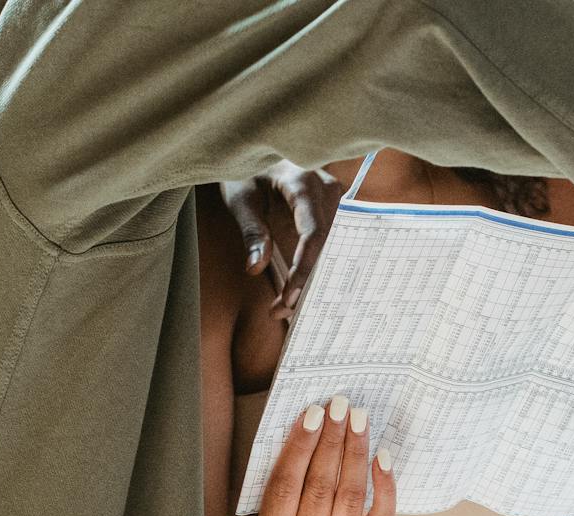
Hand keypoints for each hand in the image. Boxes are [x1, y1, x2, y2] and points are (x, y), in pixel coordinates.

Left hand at [218, 161, 343, 317]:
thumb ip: (251, 231)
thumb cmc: (244, 167)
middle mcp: (326, 188)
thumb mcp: (240, 197)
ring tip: (287, 306)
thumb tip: (256, 268)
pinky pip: (329, 241)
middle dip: (307, 280)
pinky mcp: (331, 207)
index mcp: (303, 181)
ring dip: (312, 277)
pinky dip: (315, 266)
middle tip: (283, 311)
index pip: (313, 232)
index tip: (290, 297)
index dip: (305, 268)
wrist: (254, 147)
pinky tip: (299, 289)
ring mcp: (333, 197)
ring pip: (332, 246)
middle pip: (327, 244)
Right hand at [245, 396, 395, 515]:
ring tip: (358, 420)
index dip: (300, 446)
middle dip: (331, 441)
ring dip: (355, 452)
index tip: (313, 412)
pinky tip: (382, 456)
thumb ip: (281, 471)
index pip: (286, 483)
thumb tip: (312, 421)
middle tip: (339, 406)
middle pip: (320, 486)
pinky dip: (384, 486)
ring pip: (350, 496)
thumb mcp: (262, 503)